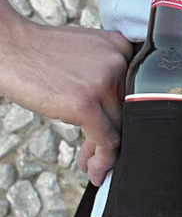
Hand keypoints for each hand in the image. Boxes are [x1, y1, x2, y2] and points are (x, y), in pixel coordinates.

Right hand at [0, 8, 131, 185]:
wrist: (6, 46)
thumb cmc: (40, 53)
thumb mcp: (86, 54)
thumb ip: (106, 76)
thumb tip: (115, 113)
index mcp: (122, 47)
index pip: (134, 91)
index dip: (126, 117)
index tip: (116, 135)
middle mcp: (120, 62)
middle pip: (128, 110)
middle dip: (113, 137)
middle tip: (99, 157)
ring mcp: (104, 82)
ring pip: (118, 127)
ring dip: (105, 153)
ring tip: (93, 166)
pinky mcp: (85, 103)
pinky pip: (105, 139)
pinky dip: (103, 160)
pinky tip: (94, 170)